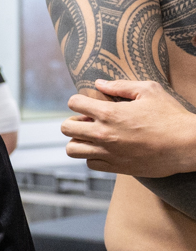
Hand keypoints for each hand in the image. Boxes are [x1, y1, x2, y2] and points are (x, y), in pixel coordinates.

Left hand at [62, 80, 195, 176]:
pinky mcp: (116, 167)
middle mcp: (103, 133)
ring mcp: (108, 152)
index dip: (78, 101)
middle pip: (66, 127)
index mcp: (109, 113)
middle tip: (89, 121)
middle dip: (74, 121)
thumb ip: (121, 85)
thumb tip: (99, 83)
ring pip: (72, 149)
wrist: (188, 145)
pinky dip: (92, 156)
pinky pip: (89, 163)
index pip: (74, 103)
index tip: (89, 104)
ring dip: (79, 140)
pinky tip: (104, 149)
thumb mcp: (149, 91)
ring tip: (92, 136)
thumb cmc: (171, 116)